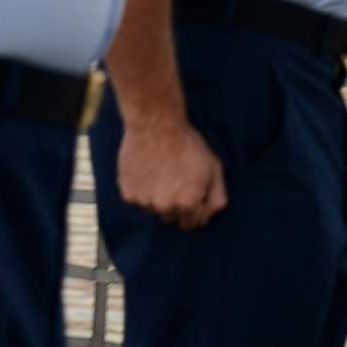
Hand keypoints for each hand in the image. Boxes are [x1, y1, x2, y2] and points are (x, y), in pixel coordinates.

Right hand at [115, 114, 228, 229]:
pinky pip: (137, 200)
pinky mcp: (128, 193)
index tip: (190, 189)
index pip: (191, 224)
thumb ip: (217, 198)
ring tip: (161, 172)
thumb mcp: (214, 167)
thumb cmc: (187, 144)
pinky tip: (147, 170)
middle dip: (176, 204)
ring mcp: (145, 202)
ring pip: (153, 209)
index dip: (193, 207)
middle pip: (171, 218)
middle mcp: (165, 207)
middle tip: (175, 179)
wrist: (155, 123)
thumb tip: (209, 217)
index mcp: (188, 204)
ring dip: (157, 197)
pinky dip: (141, 190)